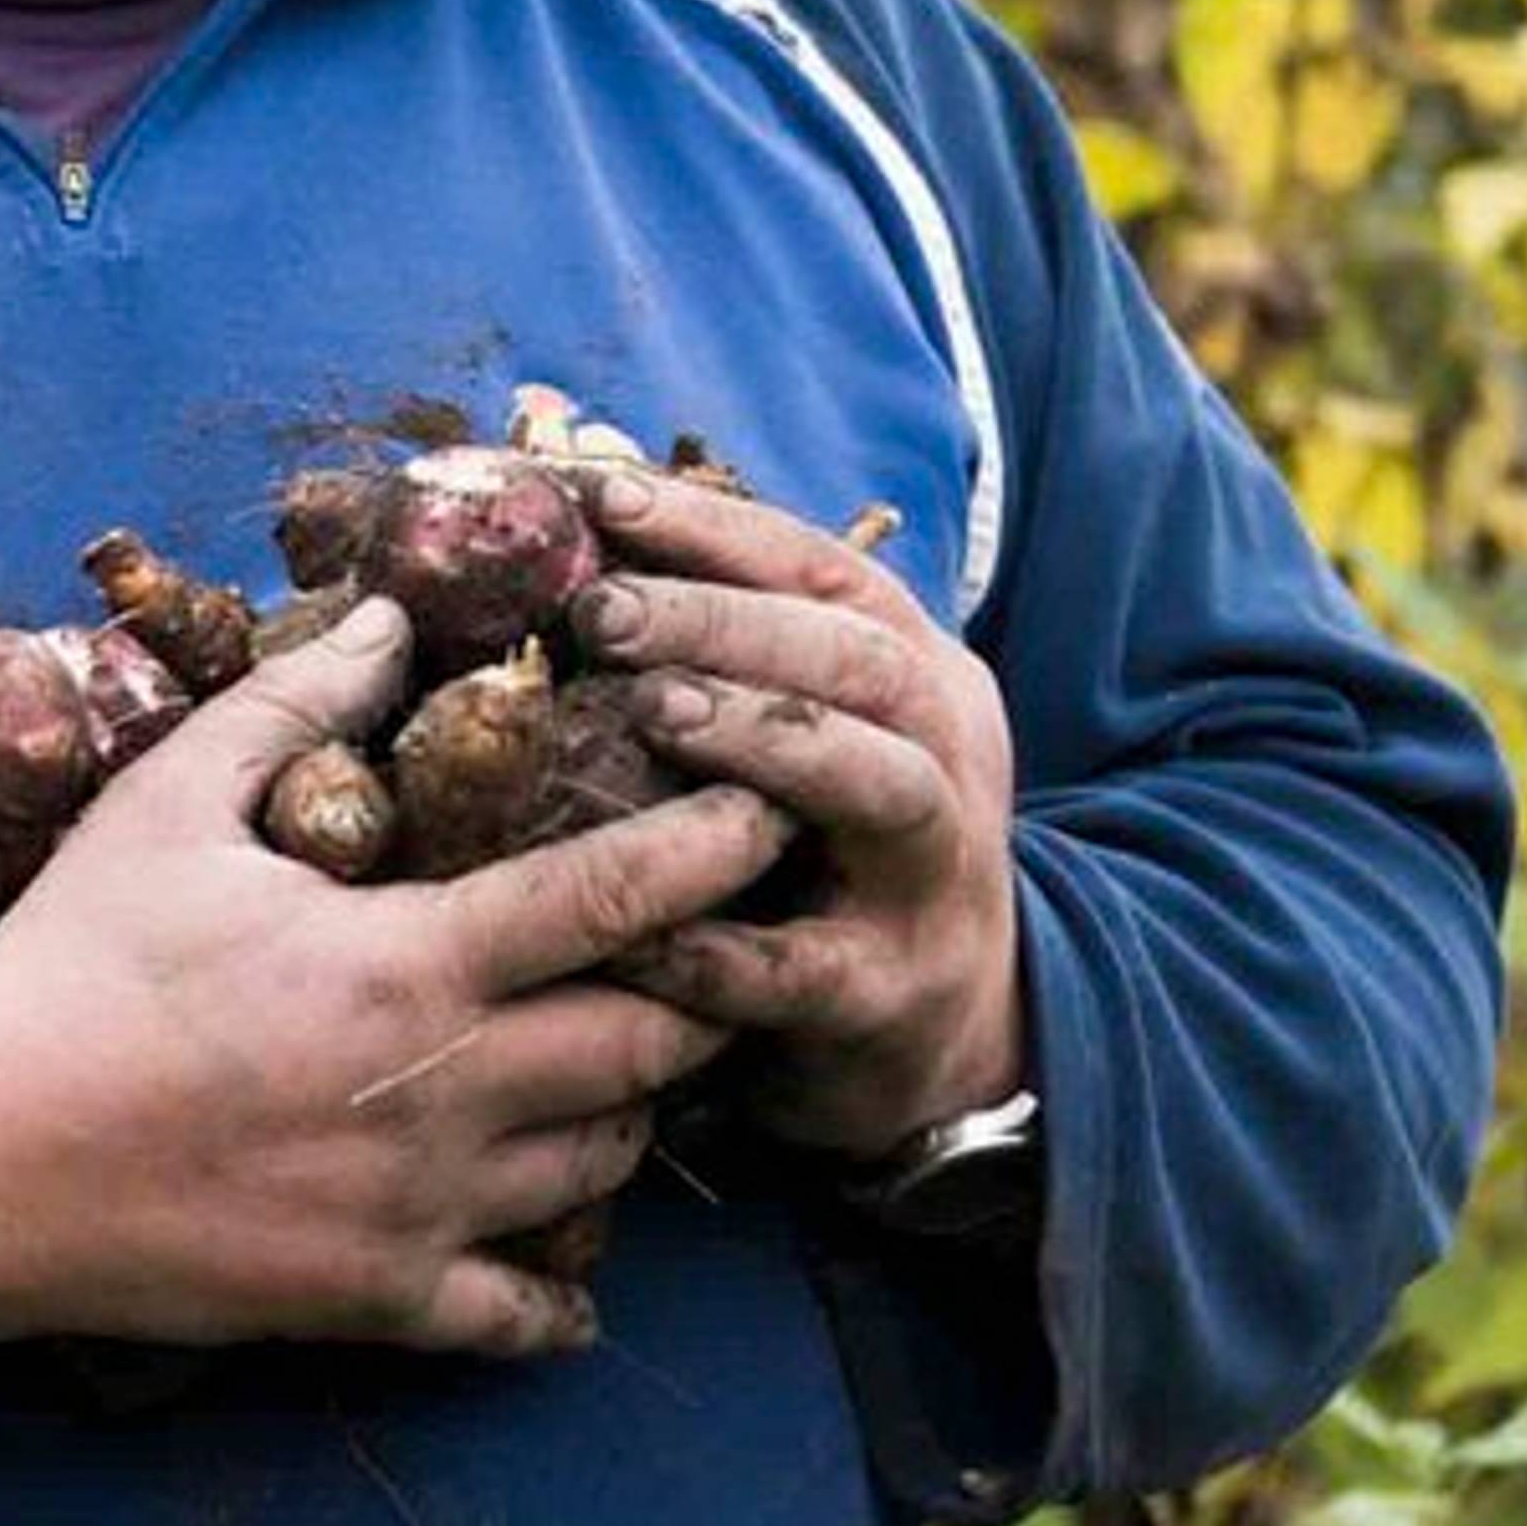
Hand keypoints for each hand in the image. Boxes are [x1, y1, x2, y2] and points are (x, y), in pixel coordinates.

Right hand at [0, 599, 787, 1381]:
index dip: (715, 847)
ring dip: (633, 1113)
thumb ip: (296, 706)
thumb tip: (389, 617)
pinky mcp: (377, 1298)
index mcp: (409, 960)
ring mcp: (421, 1207)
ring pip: (604, 1167)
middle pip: (654, 1043)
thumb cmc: (71, 961)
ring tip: (632, 1070)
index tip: (772, 809)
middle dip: (708, 989)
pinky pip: (522, 1316)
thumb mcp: (172, 803)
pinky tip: (566, 1268)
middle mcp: (446, 1091)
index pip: (618, 895)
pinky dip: (562, 1294)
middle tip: (725, 948)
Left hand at [564, 457, 1022, 1160]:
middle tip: (603, 610)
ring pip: (877, 783)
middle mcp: (944, 756)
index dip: (720, 531)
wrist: (946, 1027)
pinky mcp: (891, 993)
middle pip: (860, 661)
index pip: (827, 573)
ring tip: (650, 709)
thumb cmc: (831, 849)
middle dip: (729, 623)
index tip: (607, 498)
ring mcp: (932, 875)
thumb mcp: (818, 730)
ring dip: (765, 738)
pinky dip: (719, 946)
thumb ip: (734, 648)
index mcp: (917, 675)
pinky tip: (632, 928)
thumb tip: (580, 531)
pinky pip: (805, 966)